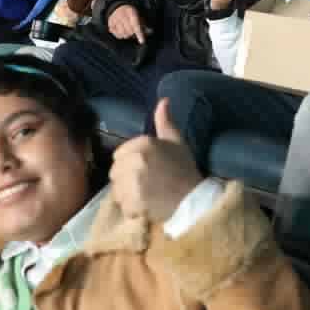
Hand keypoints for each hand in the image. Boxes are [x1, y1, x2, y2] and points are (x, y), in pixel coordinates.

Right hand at [107, 4, 146, 44]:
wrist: (118, 7)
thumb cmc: (131, 13)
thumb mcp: (138, 16)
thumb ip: (144, 25)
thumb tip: (150, 32)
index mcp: (131, 12)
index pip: (136, 25)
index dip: (139, 34)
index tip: (142, 41)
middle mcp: (122, 15)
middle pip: (129, 31)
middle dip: (132, 33)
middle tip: (133, 31)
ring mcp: (115, 19)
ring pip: (122, 34)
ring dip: (126, 35)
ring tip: (127, 30)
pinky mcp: (110, 23)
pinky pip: (115, 34)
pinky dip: (119, 34)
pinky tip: (120, 30)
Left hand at [110, 99, 202, 222]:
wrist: (194, 198)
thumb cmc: (185, 169)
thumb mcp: (177, 142)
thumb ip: (165, 122)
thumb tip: (163, 101)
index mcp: (144, 143)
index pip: (119, 154)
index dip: (129, 163)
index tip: (144, 170)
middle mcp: (135, 160)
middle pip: (115, 172)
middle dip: (126, 179)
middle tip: (144, 184)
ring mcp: (133, 182)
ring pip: (117, 189)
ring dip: (127, 194)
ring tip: (144, 196)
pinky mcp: (133, 202)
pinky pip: (122, 205)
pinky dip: (131, 209)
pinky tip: (145, 206)